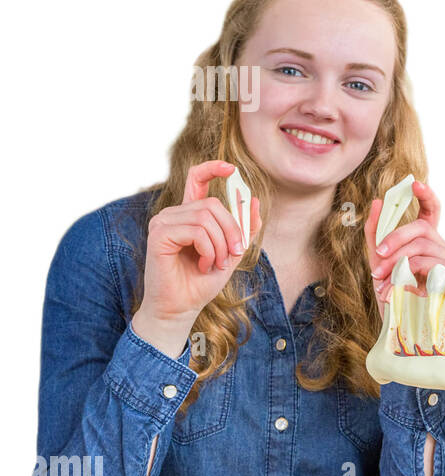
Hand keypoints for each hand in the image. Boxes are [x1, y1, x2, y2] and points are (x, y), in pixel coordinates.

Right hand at [136, 160, 260, 327]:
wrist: (183, 307)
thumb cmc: (203, 281)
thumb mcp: (232, 251)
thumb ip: (243, 228)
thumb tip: (255, 201)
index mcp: (189, 215)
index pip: (196, 179)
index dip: (213, 169)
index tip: (232, 168)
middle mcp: (174, 214)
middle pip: (213, 204)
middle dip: (232, 230)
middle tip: (233, 254)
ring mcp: (163, 222)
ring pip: (206, 218)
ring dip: (220, 245)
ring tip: (214, 263)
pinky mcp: (159, 234)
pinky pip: (196, 231)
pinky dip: (208, 250)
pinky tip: (203, 265)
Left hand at [364, 179, 444, 304]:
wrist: (405, 328)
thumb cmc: (396, 294)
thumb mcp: (379, 263)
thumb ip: (376, 233)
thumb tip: (378, 201)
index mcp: (428, 241)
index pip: (432, 211)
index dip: (426, 195)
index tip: (413, 184)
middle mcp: (443, 247)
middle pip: (421, 228)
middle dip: (395, 239)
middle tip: (377, 257)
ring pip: (422, 247)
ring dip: (395, 261)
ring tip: (380, 280)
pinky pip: (428, 266)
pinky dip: (406, 275)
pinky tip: (395, 288)